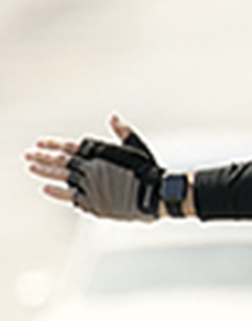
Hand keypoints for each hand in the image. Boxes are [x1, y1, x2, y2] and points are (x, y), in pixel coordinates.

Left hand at [24, 115, 164, 220]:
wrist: (156, 194)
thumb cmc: (149, 169)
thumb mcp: (136, 147)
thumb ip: (122, 132)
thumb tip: (112, 117)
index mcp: (98, 153)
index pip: (68, 146)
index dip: (52, 144)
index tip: (39, 142)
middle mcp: (90, 168)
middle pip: (59, 161)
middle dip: (41, 157)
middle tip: (27, 155)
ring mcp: (89, 186)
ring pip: (60, 178)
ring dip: (44, 172)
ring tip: (31, 168)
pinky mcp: (93, 203)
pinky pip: (70, 196)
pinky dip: (57, 192)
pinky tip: (46, 188)